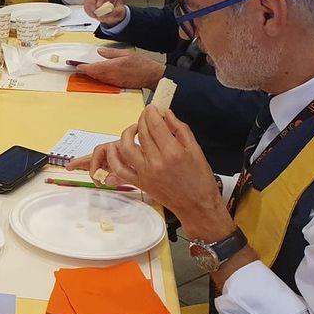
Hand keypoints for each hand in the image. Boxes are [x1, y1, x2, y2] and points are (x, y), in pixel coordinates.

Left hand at [74, 48, 164, 89]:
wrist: (151, 76)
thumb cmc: (142, 65)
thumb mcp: (126, 53)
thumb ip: (111, 52)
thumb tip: (100, 51)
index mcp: (113, 66)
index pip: (94, 68)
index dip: (84, 68)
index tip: (77, 66)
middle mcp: (112, 76)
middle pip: (94, 75)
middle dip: (85, 71)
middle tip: (78, 67)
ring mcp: (114, 82)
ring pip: (98, 79)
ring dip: (91, 75)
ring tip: (85, 70)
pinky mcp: (117, 85)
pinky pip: (104, 82)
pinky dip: (98, 78)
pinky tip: (97, 75)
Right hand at [83, 0, 126, 24]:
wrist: (114, 15)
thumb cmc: (117, 11)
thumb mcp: (120, 12)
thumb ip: (115, 12)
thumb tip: (107, 12)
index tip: (99, 6)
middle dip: (92, 1)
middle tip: (93, 10)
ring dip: (89, 7)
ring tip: (94, 14)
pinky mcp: (90, 1)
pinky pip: (85, 4)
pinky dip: (87, 10)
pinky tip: (92, 14)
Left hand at [108, 107, 233, 240]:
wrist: (197, 205)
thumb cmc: (200, 178)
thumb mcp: (196, 150)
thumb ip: (180, 129)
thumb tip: (166, 113)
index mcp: (173, 152)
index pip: (155, 124)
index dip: (151, 112)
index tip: (152, 107)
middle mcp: (156, 162)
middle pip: (142, 133)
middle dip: (142, 119)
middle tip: (146, 115)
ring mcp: (145, 173)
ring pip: (126, 147)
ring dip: (127, 133)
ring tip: (134, 129)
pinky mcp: (139, 182)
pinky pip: (119, 168)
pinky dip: (114, 157)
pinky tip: (116, 146)